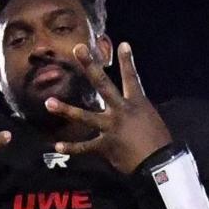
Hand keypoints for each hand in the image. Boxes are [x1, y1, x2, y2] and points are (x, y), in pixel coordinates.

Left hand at [46, 43, 175, 174]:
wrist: (159, 163)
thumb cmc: (159, 142)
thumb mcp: (151, 119)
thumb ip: (136, 112)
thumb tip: (128, 110)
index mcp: (136, 103)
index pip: (131, 78)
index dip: (127, 61)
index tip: (122, 44)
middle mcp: (121, 111)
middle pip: (102, 84)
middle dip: (90, 66)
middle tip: (78, 49)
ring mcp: (110, 127)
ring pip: (85, 116)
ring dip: (66, 109)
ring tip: (49, 103)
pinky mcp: (105, 146)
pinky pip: (85, 147)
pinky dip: (71, 148)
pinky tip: (57, 146)